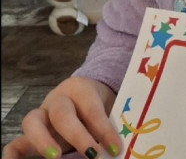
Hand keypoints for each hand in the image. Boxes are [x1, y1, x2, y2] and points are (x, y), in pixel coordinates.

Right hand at [2, 77, 119, 158]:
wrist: (86, 93)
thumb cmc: (100, 103)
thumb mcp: (109, 107)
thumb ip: (109, 124)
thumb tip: (115, 151)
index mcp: (81, 89)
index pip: (92, 109)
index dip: (104, 129)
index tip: (116, 148)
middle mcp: (58, 99)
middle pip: (62, 113)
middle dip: (77, 135)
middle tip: (92, 154)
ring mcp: (41, 114)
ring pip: (32, 122)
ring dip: (43, 142)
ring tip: (56, 158)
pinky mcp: (31, 131)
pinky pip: (16, 141)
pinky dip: (13, 155)